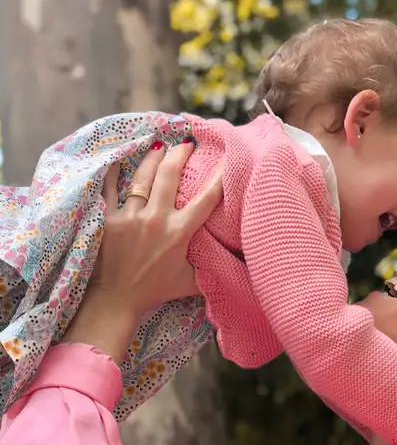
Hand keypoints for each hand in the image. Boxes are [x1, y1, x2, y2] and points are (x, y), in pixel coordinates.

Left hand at [63, 142, 223, 362]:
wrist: (117, 300)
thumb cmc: (155, 291)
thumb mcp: (190, 282)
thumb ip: (211, 268)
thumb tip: (239, 264)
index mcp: (179, 232)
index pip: (206, 198)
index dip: (220, 176)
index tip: (228, 157)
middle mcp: (156, 219)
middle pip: (170, 175)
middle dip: (180, 154)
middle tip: (186, 144)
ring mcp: (130, 217)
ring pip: (142, 177)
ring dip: (153, 158)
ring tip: (160, 146)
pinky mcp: (107, 220)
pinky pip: (109, 189)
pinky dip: (113, 173)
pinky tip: (118, 158)